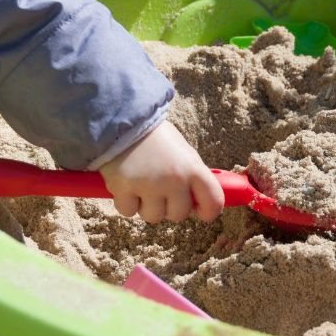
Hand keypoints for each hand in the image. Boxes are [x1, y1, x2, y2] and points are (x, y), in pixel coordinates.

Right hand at [98, 123, 223, 223]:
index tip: (199, 210)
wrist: (123, 119)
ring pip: (153, 216)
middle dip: (169, 206)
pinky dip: (126, 202)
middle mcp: (174, 180)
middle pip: (178, 215)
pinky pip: (128, 211)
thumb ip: (191, 176)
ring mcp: (149, 186)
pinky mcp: (124, 189)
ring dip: (146, 206)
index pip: (213, 202)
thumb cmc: (156, 137)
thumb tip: (196, 202)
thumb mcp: (183, 152)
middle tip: (159, 189)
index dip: (207, 211)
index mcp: (193, 168)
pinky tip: (126, 184)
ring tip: (141, 185)